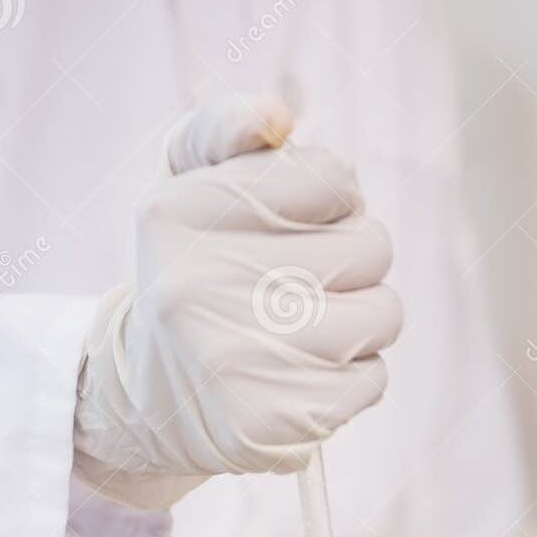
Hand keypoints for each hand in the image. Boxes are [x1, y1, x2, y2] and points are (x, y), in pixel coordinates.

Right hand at [73, 93, 400, 509]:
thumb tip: (274, 115)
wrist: (153, 400)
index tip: (298, 223)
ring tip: (307, 332)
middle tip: (302, 285)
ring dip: (361, 322)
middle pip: (372, 246)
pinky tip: (304, 379)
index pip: (332, 175)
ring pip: (383, 314)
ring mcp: (236, 359)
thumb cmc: (195, 274)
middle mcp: (201, 285)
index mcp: (181, 211)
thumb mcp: (189, 188)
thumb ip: (225, 130)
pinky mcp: (272, 421)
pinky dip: (353, 379)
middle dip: (352, 263)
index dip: (333, 200)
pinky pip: (373, 380)